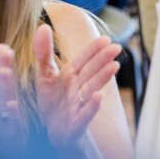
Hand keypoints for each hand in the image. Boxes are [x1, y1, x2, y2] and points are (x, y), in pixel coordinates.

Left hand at [31, 23, 122, 148]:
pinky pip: (85, 115)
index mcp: (70, 76)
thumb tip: (43, 26)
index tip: (105, 39)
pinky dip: (92, 106)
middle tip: (116, 48)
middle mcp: (76, 89)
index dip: (93, 50)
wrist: (55, 132)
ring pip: (91, 89)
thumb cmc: (53, 103)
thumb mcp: (44, 76)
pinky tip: (99, 97)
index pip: (82, 60)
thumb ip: (43, 52)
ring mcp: (78, 106)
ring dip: (102, 78)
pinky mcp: (76, 124)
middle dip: (102, 60)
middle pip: (90, 72)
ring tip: (113, 66)